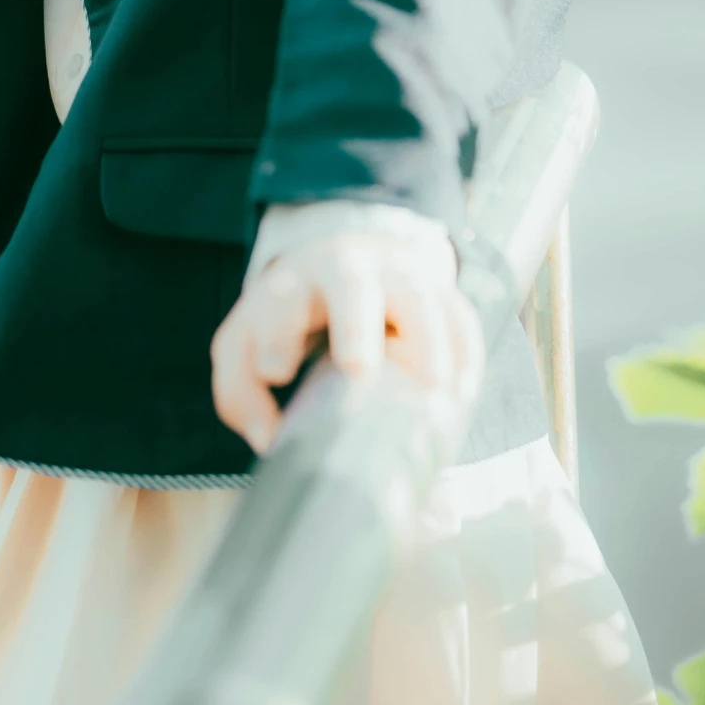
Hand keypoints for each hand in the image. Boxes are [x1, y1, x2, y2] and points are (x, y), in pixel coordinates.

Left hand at [210, 219, 483, 456]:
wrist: (343, 266)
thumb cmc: (291, 319)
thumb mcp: (247, 344)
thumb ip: (240, 393)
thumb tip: (270, 439)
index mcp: (294, 283)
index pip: (280, 298)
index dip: (276, 331)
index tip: (276, 371)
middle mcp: (346, 270)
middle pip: (351, 284)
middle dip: (354, 323)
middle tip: (359, 366)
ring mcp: (396, 275)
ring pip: (416, 292)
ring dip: (427, 338)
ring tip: (434, 389)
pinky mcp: (437, 291)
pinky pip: (457, 312)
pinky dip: (464, 348)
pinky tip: (462, 388)